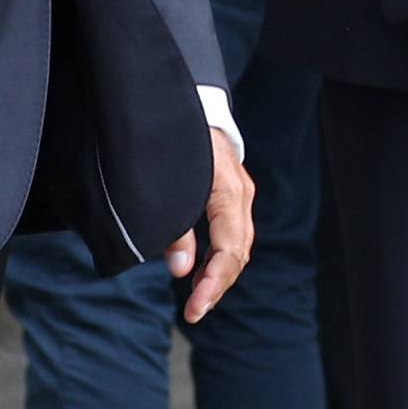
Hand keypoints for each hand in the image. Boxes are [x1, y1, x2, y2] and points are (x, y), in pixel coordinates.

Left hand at [166, 131, 254, 323]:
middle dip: (216, 286)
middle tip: (193, 312)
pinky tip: (199, 272)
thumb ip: (173, 224)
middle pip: (238, 253)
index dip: (212, 284)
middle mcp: (241, 193)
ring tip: (196, 300)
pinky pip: (231, 233)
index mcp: (228, 191)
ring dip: (218, 274)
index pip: (229, 250)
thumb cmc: (173, 136)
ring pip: (238, 245)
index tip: (194, 308)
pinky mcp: (231, 192)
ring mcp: (239, 192)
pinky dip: (218, 256)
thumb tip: (178, 269)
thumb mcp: (167, 179)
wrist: (185, 96)